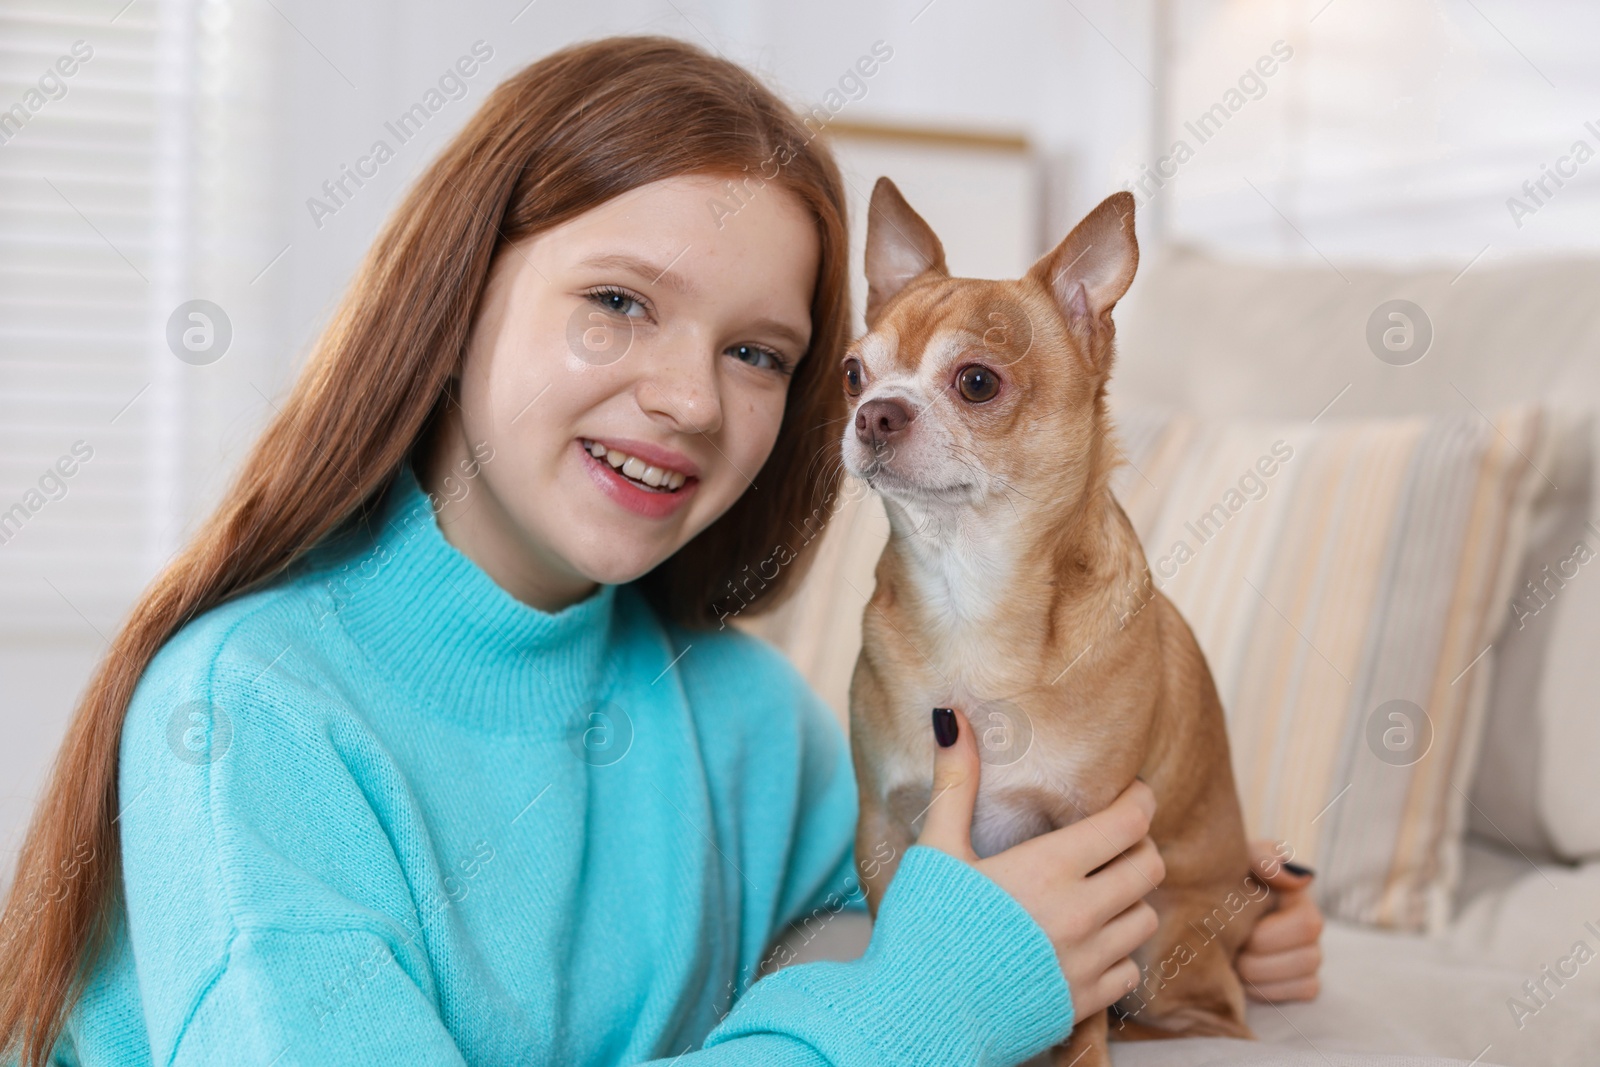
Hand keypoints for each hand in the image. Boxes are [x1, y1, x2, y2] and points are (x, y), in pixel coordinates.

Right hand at [917, 707, 1164, 1020]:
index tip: (1131, 794)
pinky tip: (1084, 944)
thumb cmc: (921, 927)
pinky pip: (1129, 972)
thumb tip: (950, 717)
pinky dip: (1117, 954)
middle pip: (1148, 867)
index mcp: (1049, 868)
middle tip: (1112, 842)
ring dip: (1129, 901)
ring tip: (1098, 892)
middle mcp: (1081, 914)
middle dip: (1137, 847)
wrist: (913, 1015)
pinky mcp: (1081, 1004)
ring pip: (1145, 919)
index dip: (1138, 802)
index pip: (1128, 824)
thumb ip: (955, 783)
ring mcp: (1086, 963)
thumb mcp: (936, 849)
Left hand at [1236, 839, 1322, 1001]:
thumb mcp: (1241, 859)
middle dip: (1254, 959)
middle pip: (1301, 960)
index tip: (1233, 927)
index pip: (1305, 927)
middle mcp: (1312, 932)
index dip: (1264, 934)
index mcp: (1301, 900)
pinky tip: (1240, 976)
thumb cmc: (1228, 881)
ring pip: (1296, 982)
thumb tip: (1299, 880)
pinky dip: (1261, 991)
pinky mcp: (1302, 983)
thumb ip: (1265, 859)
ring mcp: (1310, 959)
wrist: (1210, 904)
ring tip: (1229, 961)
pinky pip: (1289, 997)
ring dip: (1254, 977)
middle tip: (1226, 949)